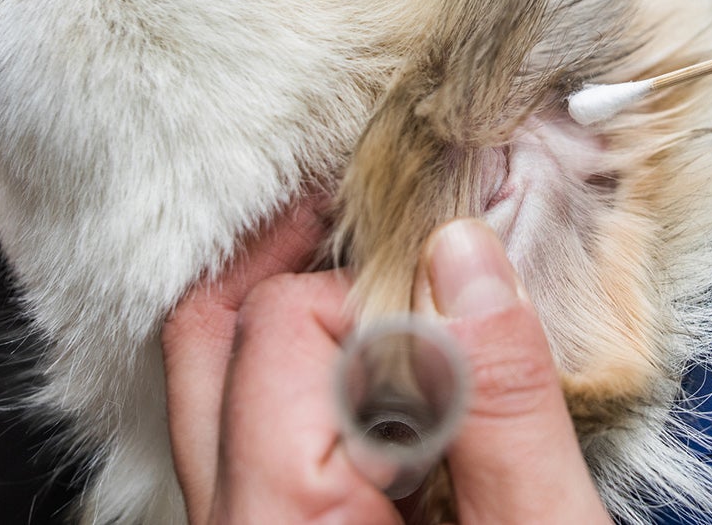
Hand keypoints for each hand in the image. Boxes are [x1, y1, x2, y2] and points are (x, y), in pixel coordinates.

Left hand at [161, 218, 612, 522]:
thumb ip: (503, 400)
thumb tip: (467, 258)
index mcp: (287, 524)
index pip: (280, 332)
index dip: (369, 282)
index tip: (447, 265)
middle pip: (209, 347)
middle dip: (291, 267)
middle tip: (371, 216)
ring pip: (209, 395)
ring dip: (281, 316)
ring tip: (367, 270)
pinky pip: (240, 445)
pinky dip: (290, 380)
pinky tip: (368, 366)